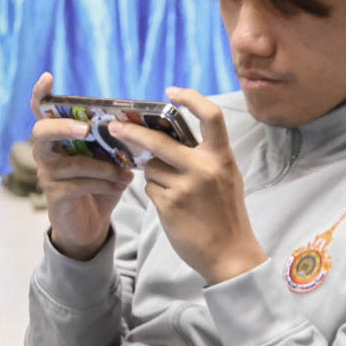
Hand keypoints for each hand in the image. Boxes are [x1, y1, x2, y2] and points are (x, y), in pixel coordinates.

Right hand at [30, 72, 132, 260]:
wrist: (90, 225)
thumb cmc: (100, 186)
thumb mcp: (109, 161)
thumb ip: (115, 144)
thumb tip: (139, 127)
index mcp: (59, 139)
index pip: (42, 111)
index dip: (41, 94)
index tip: (48, 76)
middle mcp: (46, 154)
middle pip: (41, 132)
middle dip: (63, 128)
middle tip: (85, 129)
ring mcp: (47, 175)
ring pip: (70, 163)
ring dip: (102, 167)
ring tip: (126, 173)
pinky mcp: (54, 196)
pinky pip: (78, 185)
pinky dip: (104, 184)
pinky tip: (121, 185)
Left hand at [110, 88, 265, 285]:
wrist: (231, 254)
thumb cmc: (226, 215)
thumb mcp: (225, 179)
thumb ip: (204, 157)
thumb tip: (169, 137)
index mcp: (222, 158)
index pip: (211, 116)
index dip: (191, 97)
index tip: (171, 91)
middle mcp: (205, 168)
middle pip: (158, 139)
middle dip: (131, 131)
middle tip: (114, 126)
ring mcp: (186, 187)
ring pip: (150, 167)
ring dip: (152, 175)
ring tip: (172, 191)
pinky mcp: (170, 205)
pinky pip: (150, 189)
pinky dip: (155, 194)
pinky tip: (171, 206)